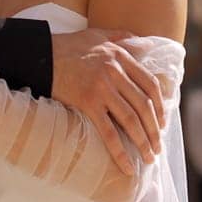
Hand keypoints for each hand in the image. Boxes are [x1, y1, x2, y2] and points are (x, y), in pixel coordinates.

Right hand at [50, 29, 165, 173]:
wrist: (39, 55)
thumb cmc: (68, 46)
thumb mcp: (98, 35)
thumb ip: (124, 38)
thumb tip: (148, 45)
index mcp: (120, 57)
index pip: (150, 84)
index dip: (160, 106)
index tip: (162, 122)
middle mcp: (114, 72)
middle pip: (143, 106)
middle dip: (154, 130)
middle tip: (157, 147)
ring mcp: (101, 89)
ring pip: (130, 120)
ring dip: (143, 142)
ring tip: (148, 157)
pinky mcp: (87, 103)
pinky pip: (108, 131)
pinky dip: (119, 151)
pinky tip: (127, 165)